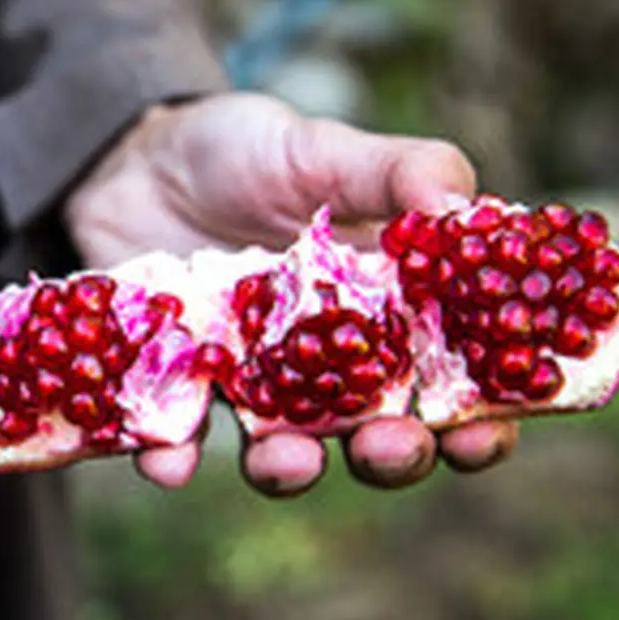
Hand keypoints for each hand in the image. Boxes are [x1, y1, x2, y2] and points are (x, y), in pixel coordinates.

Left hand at [64, 92, 517, 495]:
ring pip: (280, 454)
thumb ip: (400, 174)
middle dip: (389, 456)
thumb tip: (464, 210)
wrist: (139, 159)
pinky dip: (173, 458)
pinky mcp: (180, 388)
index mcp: (387, 315)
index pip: (449, 386)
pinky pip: (176, 439)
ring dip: (288, 469)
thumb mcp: (326, 150)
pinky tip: (168, 461)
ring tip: (285, 460)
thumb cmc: (247, 155)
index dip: (476, 422)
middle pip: (374, 437)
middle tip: (386, 447)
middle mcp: (327, 368)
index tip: (479, 435)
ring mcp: (252, 385)